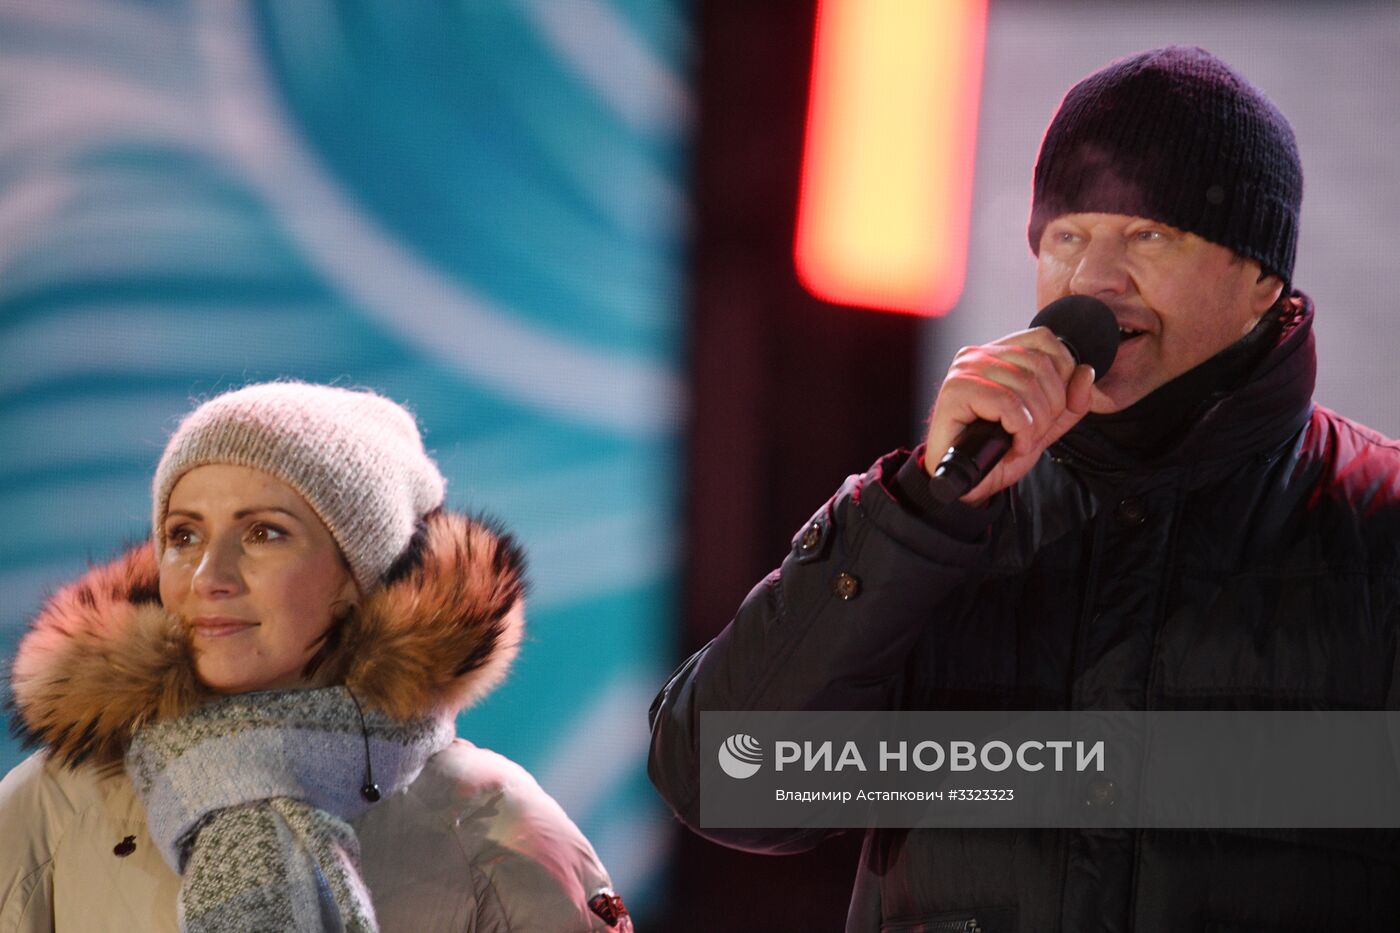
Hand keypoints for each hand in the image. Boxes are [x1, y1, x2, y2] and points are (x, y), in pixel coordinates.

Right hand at [923, 326, 1096, 504]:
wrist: (965, 483)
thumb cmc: (997, 452)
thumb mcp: (1046, 425)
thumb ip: (1071, 401)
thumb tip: (1086, 372)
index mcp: (997, 353)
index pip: (1044, 340)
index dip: (1061, 376)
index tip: (1050, 410)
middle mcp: (978, 355)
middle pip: (1041, 365)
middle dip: (1050, 408)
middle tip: (1035, 434)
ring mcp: (964, 370)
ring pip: (1026, 385)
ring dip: (1035, 424)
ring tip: (1022, 441)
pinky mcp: (955, 391)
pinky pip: (1008, 403)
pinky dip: (1020, 430)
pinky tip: (1014, 445)